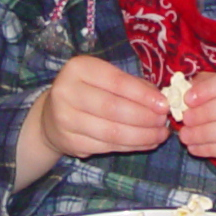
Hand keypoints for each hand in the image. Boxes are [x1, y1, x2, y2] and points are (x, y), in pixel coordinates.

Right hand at [33, 55, 173, 163]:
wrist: (52, 116)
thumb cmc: (88, 91)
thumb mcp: (105, 78)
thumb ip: (132, 85)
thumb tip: (160, 101)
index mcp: (78, 68)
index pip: (116, 82)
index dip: (143, 95)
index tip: (164, 104)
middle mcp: (66, 92)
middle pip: (113, 109)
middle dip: (145, 117)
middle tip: (164, 121)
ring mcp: (65, 119)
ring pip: (112, 132)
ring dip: (142, 136)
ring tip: (160, 134)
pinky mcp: (70, 142)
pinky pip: (107, 146)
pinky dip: (132, 146)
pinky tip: (147, 142)